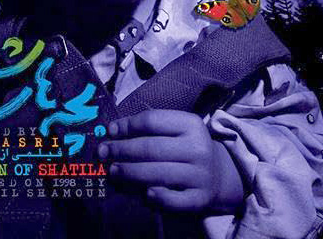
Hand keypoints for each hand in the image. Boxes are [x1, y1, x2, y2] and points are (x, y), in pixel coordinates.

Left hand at [97, 109, 243, 213]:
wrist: (219, 174)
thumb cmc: (186, 148)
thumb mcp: (175, 130)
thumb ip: (148, 129)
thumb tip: (112, 131)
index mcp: (191, 124)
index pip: (152, 121)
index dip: (127, 125)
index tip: (110, 130)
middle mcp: (198, 148)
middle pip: (151, 148)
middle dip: (122, 150)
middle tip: (103, 153)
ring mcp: (200, 175)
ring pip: (157, 174)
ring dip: (130, 173)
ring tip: (113, 171)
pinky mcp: (200, 199)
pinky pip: (172, 200)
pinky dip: (155, 197)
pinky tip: (143, 194)